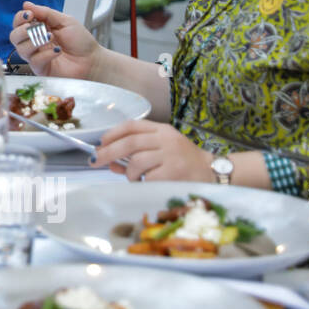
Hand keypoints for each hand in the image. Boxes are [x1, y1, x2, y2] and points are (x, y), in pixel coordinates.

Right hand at [8, 1, 103, 79]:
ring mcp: (36, 56)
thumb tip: (26, 4)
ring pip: (21, 49)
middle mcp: (34, 42)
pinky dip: (46, 54)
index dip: (21, 18)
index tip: (30, 15)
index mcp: (38, 29)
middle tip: (37, 28)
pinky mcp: (41, 69)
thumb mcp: (65, 21)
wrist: (92, 60)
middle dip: (23, 30)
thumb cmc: (81, 42)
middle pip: (14, 36)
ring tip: (51, 38)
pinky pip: (35, 61)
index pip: (19, 22)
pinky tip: (58, 51)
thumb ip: (45, 13)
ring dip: (35, 41)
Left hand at [93, 119, 213, 181]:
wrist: (212, 172)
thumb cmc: (183, 161)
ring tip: (132, 177)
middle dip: (108, 152)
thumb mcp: (161, 150)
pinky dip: (141, 182)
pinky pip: (147, 177)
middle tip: (96, 161)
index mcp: (162, 130)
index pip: (132, 125)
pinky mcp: (175, 172)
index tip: (100, 143)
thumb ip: (136, 153)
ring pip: (137, 161)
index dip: (112, 133)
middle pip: (130, 142)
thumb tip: (109, 163)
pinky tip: (145, 183)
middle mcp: (166, 139)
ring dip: (128, 172)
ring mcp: (171, 155)